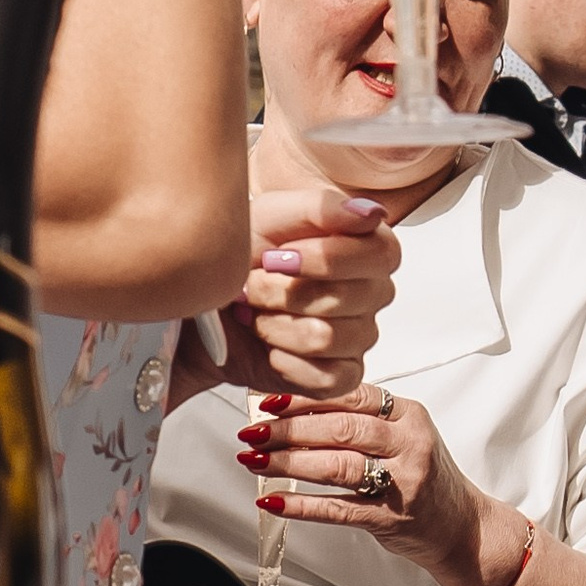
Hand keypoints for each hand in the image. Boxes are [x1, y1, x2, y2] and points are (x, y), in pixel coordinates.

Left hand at [214, 182, 399, 399]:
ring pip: (324, 338)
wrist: (208, 303)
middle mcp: (371, 294)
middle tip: (254, 283)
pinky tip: (267, 345)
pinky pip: (323, 377)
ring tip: (255, 313)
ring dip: (273, 325)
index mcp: (368, 249)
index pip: (378, 256)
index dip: (323, 258)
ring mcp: (359, 338)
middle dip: (281, 291)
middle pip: (345, 298)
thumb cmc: (242, 256)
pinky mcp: (340, 377)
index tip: (277, 255)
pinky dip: (281, 360)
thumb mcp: (270, 216)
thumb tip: (370, 214)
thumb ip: (321, 208)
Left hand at [240, 382, 526, 585]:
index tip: (269, 401)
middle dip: (288, 430)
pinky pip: (338, 509)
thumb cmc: (423, 477)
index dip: (305, 398)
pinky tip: (273, 502)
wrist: (462, 526)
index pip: (350, 396)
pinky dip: (301, 506)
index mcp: (409, 415)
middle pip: (340, 429)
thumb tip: (293, 410)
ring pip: (336, 466)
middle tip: (252, 432)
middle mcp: (409, 444)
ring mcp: (403, 482)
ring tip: (254, 461)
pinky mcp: (391, 519)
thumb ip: (359, 420)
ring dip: (288, 464)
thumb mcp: (402, 436)